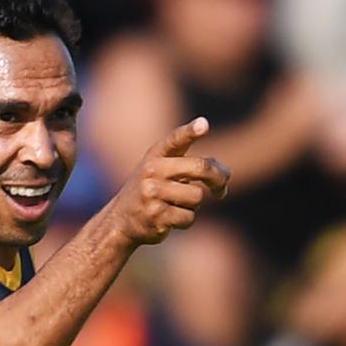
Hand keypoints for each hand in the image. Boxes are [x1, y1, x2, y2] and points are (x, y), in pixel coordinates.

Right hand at [107, 117, 229, 246]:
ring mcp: (153, 194)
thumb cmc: (151, 191)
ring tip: (178, 204)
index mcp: (155, 156)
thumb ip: (189, 165)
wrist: (120, 220)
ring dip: (195, 204)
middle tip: (222, 189)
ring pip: (197, 196)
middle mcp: (152, 171)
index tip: (204, 125)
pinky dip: (186, 219)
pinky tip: (170, 218)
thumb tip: (225, 175)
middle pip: (200, 168)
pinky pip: (189, 217)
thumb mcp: (160, 170)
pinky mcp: (156, 216)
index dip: (190, 131)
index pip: (175, 139)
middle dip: (218, 179)